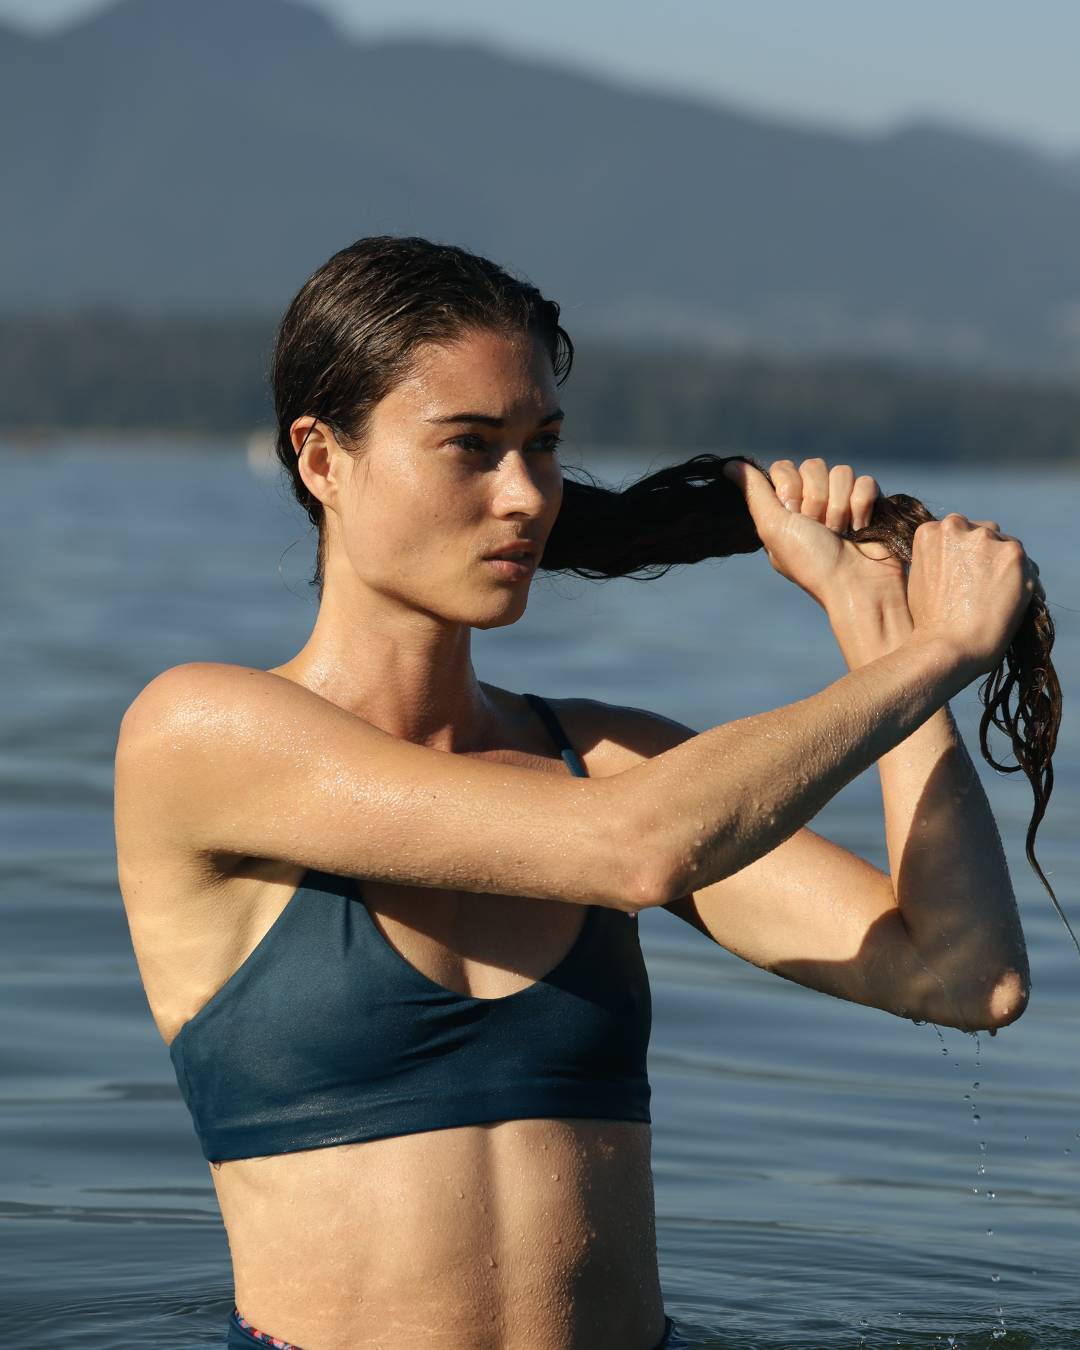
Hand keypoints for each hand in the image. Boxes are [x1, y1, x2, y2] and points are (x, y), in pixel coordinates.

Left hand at [722, 456, 906, 609]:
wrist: (856, 584)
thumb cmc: (811, 562)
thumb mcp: (773, 527)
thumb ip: (754, 492)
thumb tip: (728, 466)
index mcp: (786, 508)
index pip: (784, 468)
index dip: (790, 488)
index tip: (794, 515)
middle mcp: (812, 503)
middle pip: (813, 466)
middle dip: (817, 500)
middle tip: (820, 529)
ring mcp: (842, 502)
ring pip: (842, 472)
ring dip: (840, 507)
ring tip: (840, 533)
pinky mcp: (868, 504)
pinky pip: (865, 482)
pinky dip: (862, 507)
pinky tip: (860, 528)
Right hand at [907, 514, 1042, 676]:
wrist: (948, 646)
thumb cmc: (930, 622)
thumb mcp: (919, 580)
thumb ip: (938, 559)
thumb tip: (957, 559)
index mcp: (928, 532)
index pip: (957, 532)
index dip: (964, 556)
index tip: (967, 576)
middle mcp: (956, 526)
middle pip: (983, 534)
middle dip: (986, 556)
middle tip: (983, 588)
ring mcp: (985, 538)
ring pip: (1007, 547)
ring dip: (1006, 568)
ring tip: (998, 598)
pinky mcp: (1013, 554)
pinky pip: (1029, 567)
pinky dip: (1027, 584)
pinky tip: (1014, 605)